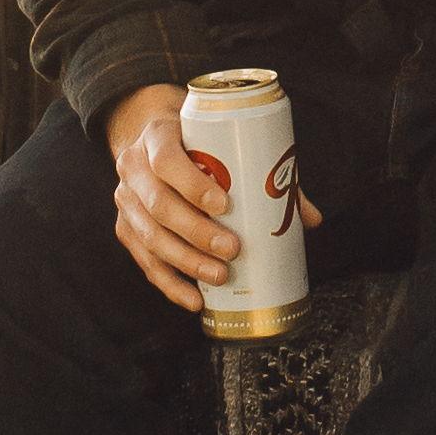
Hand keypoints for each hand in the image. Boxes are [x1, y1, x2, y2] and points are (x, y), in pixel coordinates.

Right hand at [105, 80, 323, 315]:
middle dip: (196, 232)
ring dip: (186, 261)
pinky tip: (194, 299)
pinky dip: (170, 283)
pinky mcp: (125, 227)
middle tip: (232, 249)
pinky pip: (144, 261)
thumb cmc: (198, 141)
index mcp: (157, 135)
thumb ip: (265, 172)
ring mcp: (125, 199)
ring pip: (149, 236)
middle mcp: (133, 166)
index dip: (192, 185)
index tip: (224, 205)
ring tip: (219, 276)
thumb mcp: (223, 141)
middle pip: (158, 204)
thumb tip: (310, 219)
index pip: (166, 160)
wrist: (152, 139)